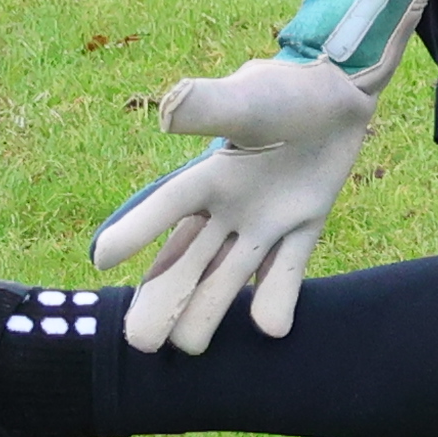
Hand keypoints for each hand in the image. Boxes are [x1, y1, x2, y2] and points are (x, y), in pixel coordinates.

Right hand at [91, 0, 437, 351]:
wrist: (338, 90)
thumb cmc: (285, 88)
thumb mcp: (245, 96)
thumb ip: (208, 104)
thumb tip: (167, 112)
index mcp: (208, 174)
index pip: (167, 207)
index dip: (136, 231)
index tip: (100, 261)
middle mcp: (228, 206)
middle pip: (188, 260)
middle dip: (164, 298)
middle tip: (141, 342)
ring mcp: (264, 220)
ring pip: (229, 274)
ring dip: (208, 309)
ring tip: (190, 348)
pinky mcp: (302, 226)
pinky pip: (288, 267)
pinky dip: (279, 296)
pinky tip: (270, 329)